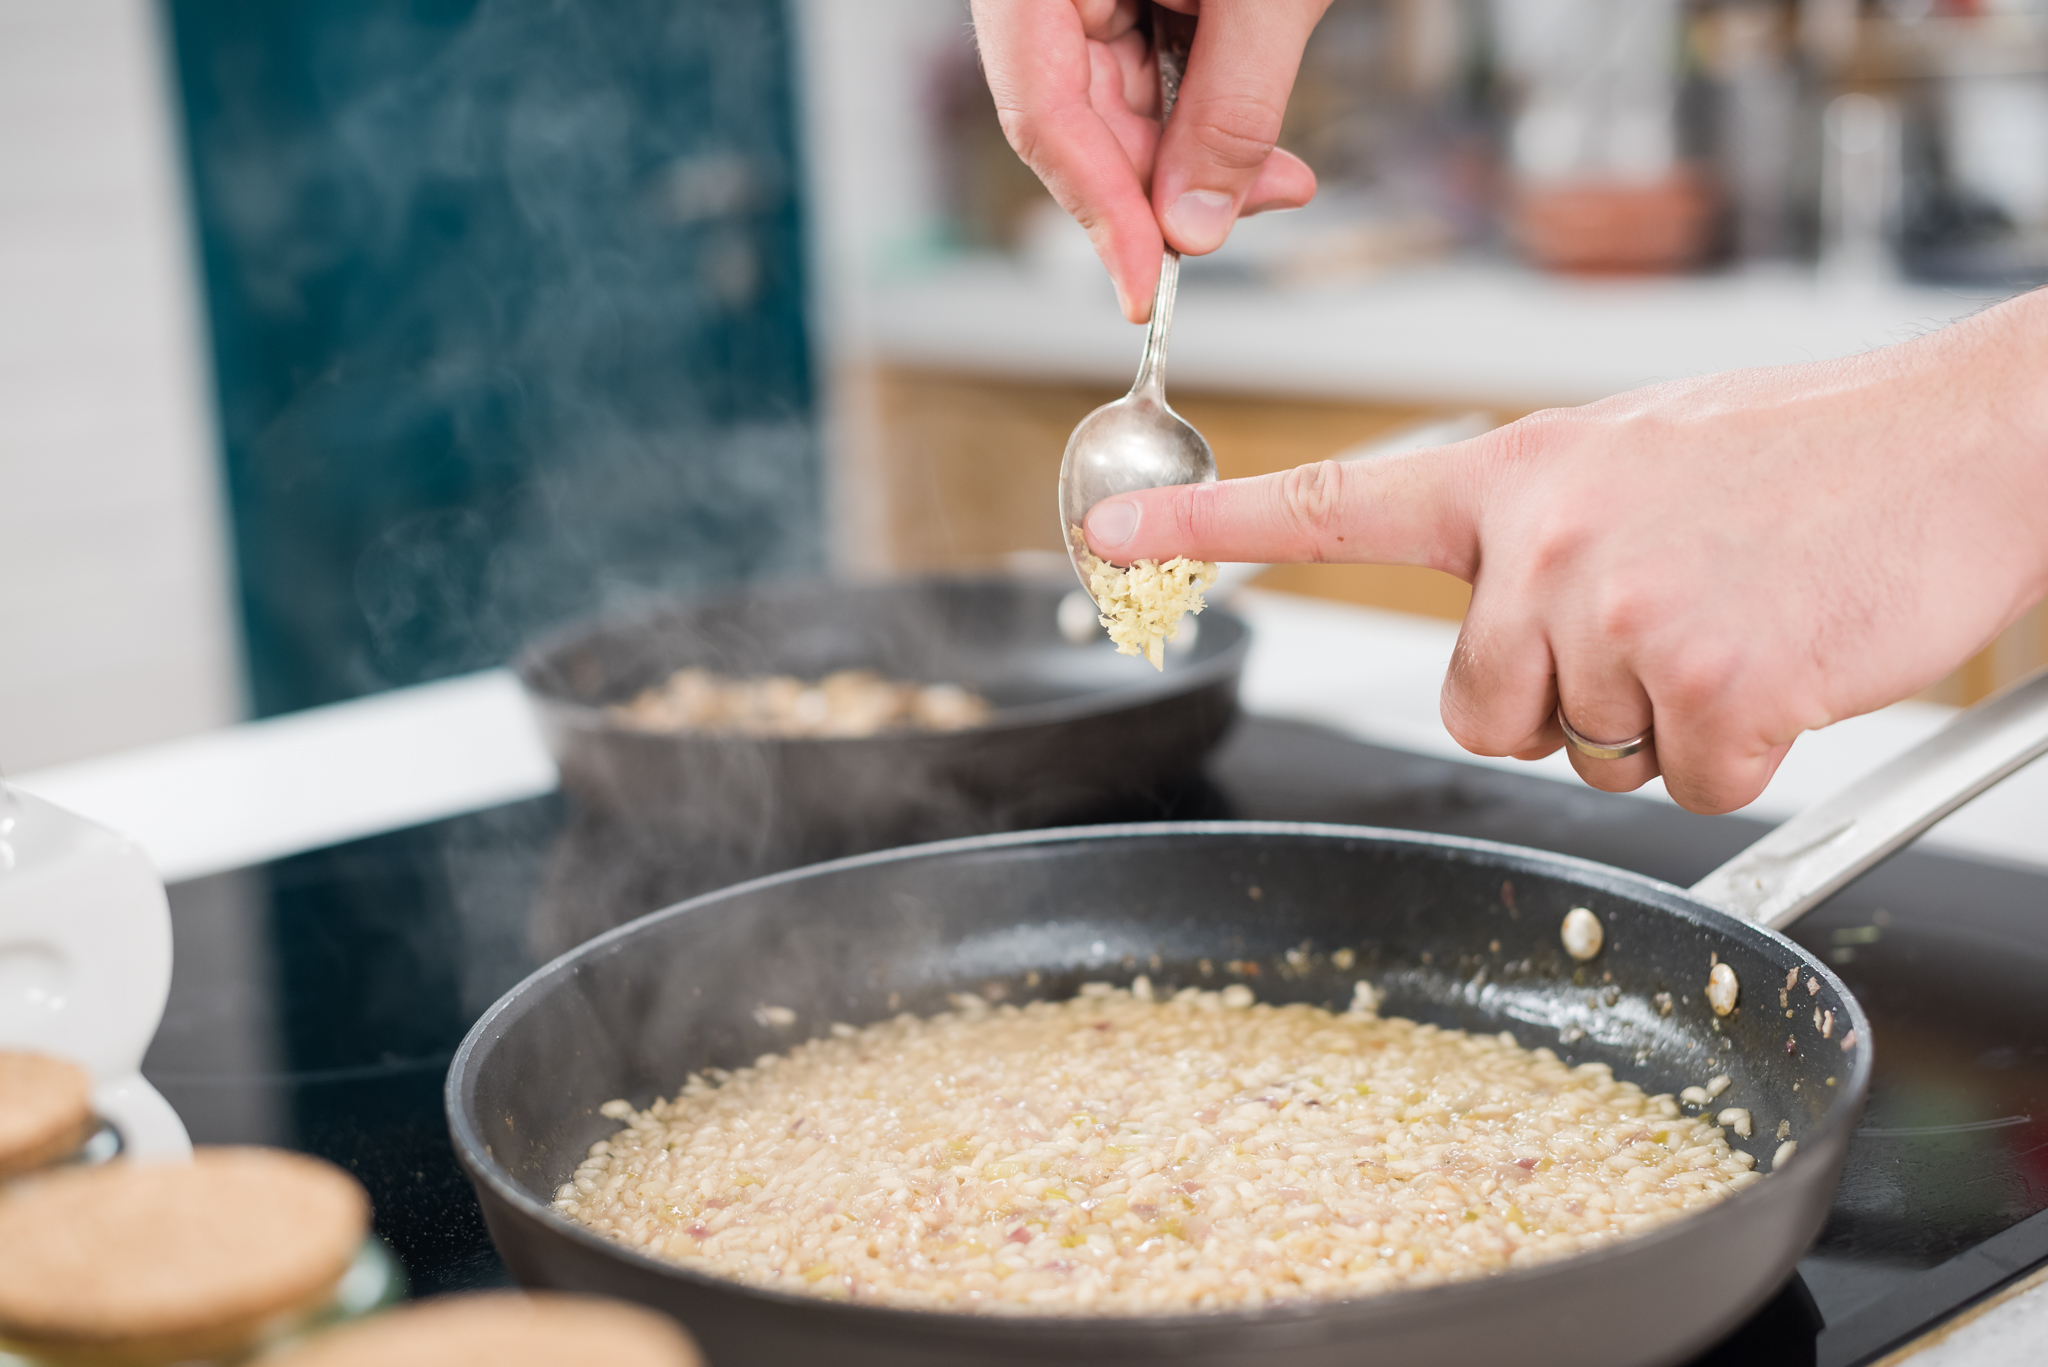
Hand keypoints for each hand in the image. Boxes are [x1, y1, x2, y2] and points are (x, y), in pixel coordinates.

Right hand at [970, 0, 1328, 321]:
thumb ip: (1231, 108)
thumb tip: (1194, 226)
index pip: (1041, 108)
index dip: (1096, 210)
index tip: (1146, 287)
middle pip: (1074, 118)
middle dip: (1162, 187)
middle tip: (1231, 227)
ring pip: (1116, 106)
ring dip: (1195, 160)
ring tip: (1278, 182)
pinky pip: (1149, 72)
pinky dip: (1206, 116)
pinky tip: (1260, 152)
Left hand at [1080, 290, 2047, 812]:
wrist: (1967, 446)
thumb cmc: (1805, 460)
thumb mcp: (1636, 458)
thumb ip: (1542, 536)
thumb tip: (1500, 630)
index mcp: (1519, 476)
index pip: (1335, 503)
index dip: (1213, 527)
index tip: (1114, 531)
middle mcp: (1547, 539)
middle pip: (1480, 707)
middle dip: (1559, 704)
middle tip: (1663, 628)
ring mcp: (1621, 610)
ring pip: (1586, 755)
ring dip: (1659, 725)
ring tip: (1738, 625)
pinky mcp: (1707, 682)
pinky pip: (1689, 786)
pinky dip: (1744, 755)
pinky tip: (1788, 666)